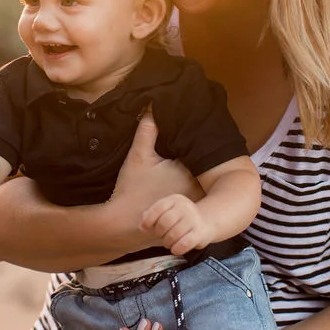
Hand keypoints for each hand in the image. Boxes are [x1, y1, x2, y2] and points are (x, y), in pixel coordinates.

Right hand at [108, 107, 203, 225]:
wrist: (123, 223)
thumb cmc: (131, 188)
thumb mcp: (138, 156)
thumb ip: (147, 130)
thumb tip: (152, 106)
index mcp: (190, 172)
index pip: (202, 152)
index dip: (197, 142)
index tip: (194, 133)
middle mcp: (198, 190)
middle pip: (206, 168)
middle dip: (200, 159)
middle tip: (194, 147)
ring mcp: (196, 206)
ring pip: (204, 183)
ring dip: (199, 175)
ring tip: (190, 165)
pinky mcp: (190, 216)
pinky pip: (199, 198)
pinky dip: (194, 190)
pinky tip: (183, 184)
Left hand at [140, 194, 211, 255]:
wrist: (207, 222)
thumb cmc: (181, 218)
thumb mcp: (168, 211)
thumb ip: (153, 215)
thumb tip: (142, 224)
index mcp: (175, 200)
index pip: (158, 208)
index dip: (148, 220)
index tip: (144, 228)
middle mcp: (185, 207)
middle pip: (164, 222)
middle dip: (159, 232)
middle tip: (161, 236)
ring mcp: (194, 219)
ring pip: (173, 235)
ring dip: (167, 242)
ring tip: (168, 242)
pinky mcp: (200, 233)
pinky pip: (184, 244)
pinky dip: (176, 249)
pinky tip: (175, 249)